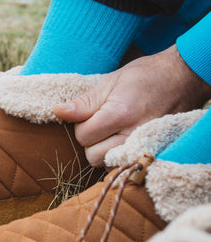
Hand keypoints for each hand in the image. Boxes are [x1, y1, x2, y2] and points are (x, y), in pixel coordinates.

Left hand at [53, 45, 210, 166]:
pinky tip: (122, 140)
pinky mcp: (152, 154)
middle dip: (91, 141)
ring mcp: (144, 147)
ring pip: (106, 164)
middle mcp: (133, 135)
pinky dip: (117, 156)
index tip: (91, 114)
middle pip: (92, 156)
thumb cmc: (146, 76)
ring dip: (103, 150)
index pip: (83, 136)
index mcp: (120, 114)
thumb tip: (57, 112)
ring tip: (114, 131)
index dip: (81, 125)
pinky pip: (123, 166)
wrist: (183, 79)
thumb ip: (84, 103)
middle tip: (102, 123)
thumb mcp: (111, 82)